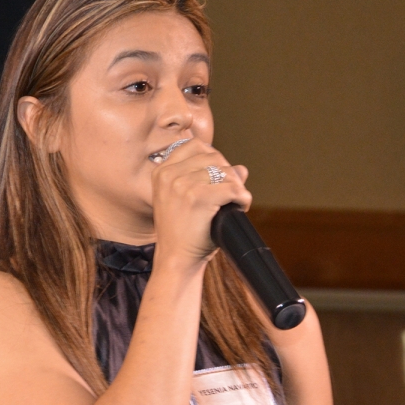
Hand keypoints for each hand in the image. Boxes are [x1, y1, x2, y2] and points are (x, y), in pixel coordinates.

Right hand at [149, 139, 250, 269]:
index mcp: (161, 171)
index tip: (218, 176)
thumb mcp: (186, 201)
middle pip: (213, 156)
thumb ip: (207, 179)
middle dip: (228, 173)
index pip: (195, 145)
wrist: (175, 260)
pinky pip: (232, 188)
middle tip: (231, 193)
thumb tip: (241, 169)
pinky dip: (243, 198)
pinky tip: (240, 207)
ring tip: (235, 202)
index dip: (213, 157)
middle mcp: (169, 175)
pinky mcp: (198, 198)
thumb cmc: (181, 233)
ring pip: (226, 171)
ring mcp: (182, 185)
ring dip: (237, 187)